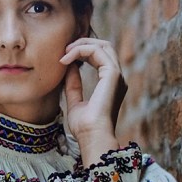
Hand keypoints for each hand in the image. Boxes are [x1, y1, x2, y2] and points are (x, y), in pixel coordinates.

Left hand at [60, 37, 126, 164]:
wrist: (92, 137)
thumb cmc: (84, 127)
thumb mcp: (75, 102)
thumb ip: (73, 85)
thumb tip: (69, 68)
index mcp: (110, 84)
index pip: (100, 56)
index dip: (82, 51)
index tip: (64, 58)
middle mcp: (117, 78)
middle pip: (104, 46)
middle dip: (83, 43)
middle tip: (64, 50)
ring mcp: (117, 75)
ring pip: (102, 45)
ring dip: (81, 45)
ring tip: (65, 53)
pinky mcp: (113, 74)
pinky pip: (97, 51)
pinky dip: (80, 50)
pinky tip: (66, 59)